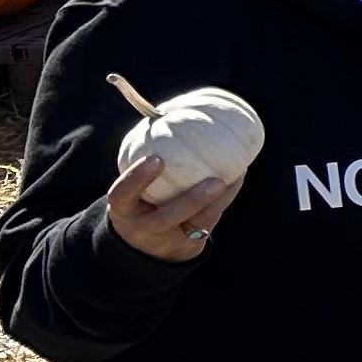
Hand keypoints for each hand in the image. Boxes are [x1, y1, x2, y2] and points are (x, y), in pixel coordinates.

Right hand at [103, 151, 239, 262]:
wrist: (147, 247)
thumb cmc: (140, 201)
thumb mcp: (131, 189)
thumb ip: (144, 163)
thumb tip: (164, 114)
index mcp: (123, 209)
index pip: (123, 194)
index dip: (137, 178)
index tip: (156, 159)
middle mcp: (144, 227)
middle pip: (168, 217)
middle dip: (192, 200)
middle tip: (214, 180)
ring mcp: (169, 238)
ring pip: (198, 222)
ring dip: (219, 199)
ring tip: (235, 175)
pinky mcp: (190, 243)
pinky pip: (213, 218)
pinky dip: (227, 196)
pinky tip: (238, 174)